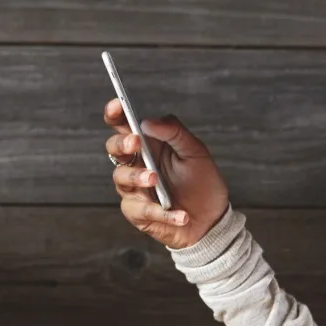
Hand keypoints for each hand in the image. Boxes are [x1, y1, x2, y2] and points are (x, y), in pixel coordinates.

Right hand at [104, 99, 228, 248]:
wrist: (211, 219)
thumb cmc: (201, 182)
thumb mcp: (195, 152)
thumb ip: (174, 132)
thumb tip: (148, 121)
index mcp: (147, 145)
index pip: (123, 125)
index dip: (115, 114)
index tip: (118, 105)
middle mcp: (136, 164)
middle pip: (114, 149)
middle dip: (122, 144)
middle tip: (136, 143)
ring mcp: (134, 188)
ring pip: (120, 178)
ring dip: (138, 177)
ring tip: (156, 180)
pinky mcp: (138, 212)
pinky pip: (140, 210)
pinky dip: (162, 212)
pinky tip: (180, 214)